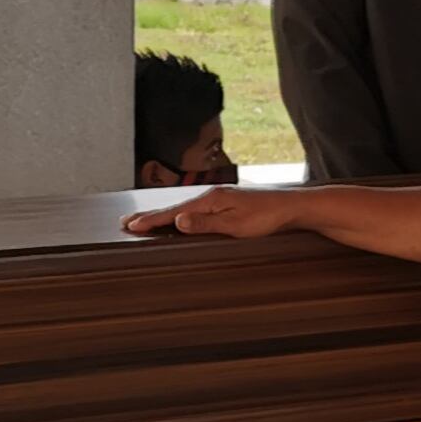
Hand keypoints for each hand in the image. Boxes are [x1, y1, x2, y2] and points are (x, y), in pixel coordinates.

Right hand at [122, 187, 298, 240]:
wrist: (292, 207)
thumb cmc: (267, 217)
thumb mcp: (235, 225)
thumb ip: (205, 224)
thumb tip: (178, 221)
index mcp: (210, 200)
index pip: (173, 212)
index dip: (151, 221)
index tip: (131, 226)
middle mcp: (212, 196)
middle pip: (174, 208)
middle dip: (150, 216)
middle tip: (128, 222)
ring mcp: (220, 198)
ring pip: (183, 208)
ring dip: (163, 215)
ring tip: (147, 220)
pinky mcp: (227, 203)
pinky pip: (195, 209)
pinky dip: (180, 214)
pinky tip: (179, 217)